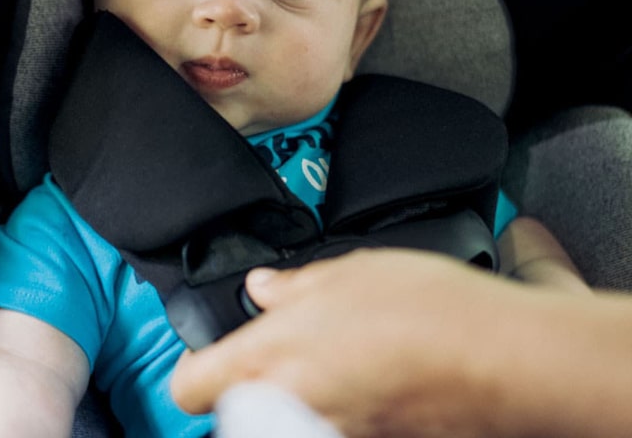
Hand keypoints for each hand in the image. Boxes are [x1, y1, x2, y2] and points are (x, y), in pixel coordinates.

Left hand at [171, 249, 523, 437]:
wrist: (504, 359)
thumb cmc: (427, 310)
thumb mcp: (346, 271)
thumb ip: (291, 285)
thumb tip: (265, 288)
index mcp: (267, 357)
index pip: (188, 387)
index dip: (194, 369)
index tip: (209, 354)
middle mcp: (289, 407)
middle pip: (236, 412)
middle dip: (250, 385)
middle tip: (283, 353)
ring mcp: (331, 433)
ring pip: (288, 420)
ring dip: (300, 394)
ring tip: (338, 361)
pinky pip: (335, 426)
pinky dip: (342, 408)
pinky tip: (372, 380)